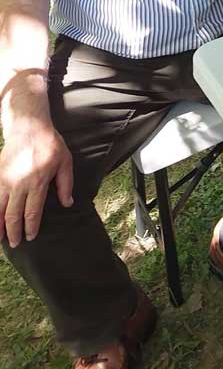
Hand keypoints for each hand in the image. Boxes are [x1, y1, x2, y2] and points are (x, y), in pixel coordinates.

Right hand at [0, 121, 73, 246]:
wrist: (28, 127)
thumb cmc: (49, 144)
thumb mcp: (65, 161)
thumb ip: (65, 184)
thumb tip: (68, 204)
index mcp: (37, 182)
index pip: (32, 212)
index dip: (31, 227)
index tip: (31, 237)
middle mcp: (19, 184)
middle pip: (14, 215)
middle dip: (14, 232)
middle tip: (15, 244)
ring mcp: (5, 180)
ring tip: (1, 239)